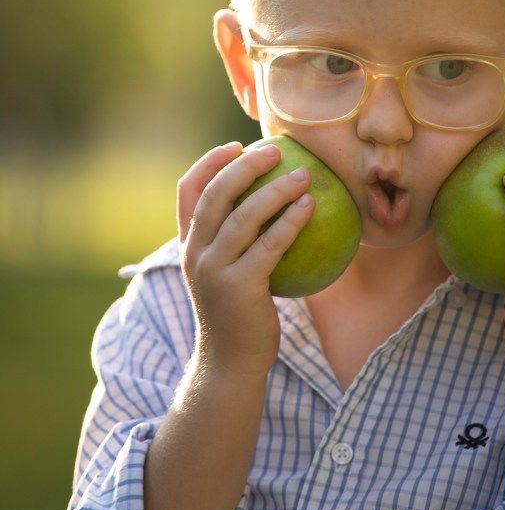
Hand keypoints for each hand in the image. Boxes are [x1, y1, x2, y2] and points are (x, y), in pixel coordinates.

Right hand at [177, 141, 314, 375]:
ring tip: (303, 175)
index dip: (209, 163)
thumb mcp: (226, 272)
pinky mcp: (239, 287)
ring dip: (275, 190)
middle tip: (275, 151)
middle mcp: (194, 254)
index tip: (236, 146)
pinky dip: (291, 221)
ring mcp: (214, 271)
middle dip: (243, 167)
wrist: (231, 363)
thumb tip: (273, 199)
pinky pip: (269, 245)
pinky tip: (311, 206)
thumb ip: (236, 241)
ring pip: (243, 217)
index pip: (187, 191)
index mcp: (188, 245)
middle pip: (214, 196)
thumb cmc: (238, 312)